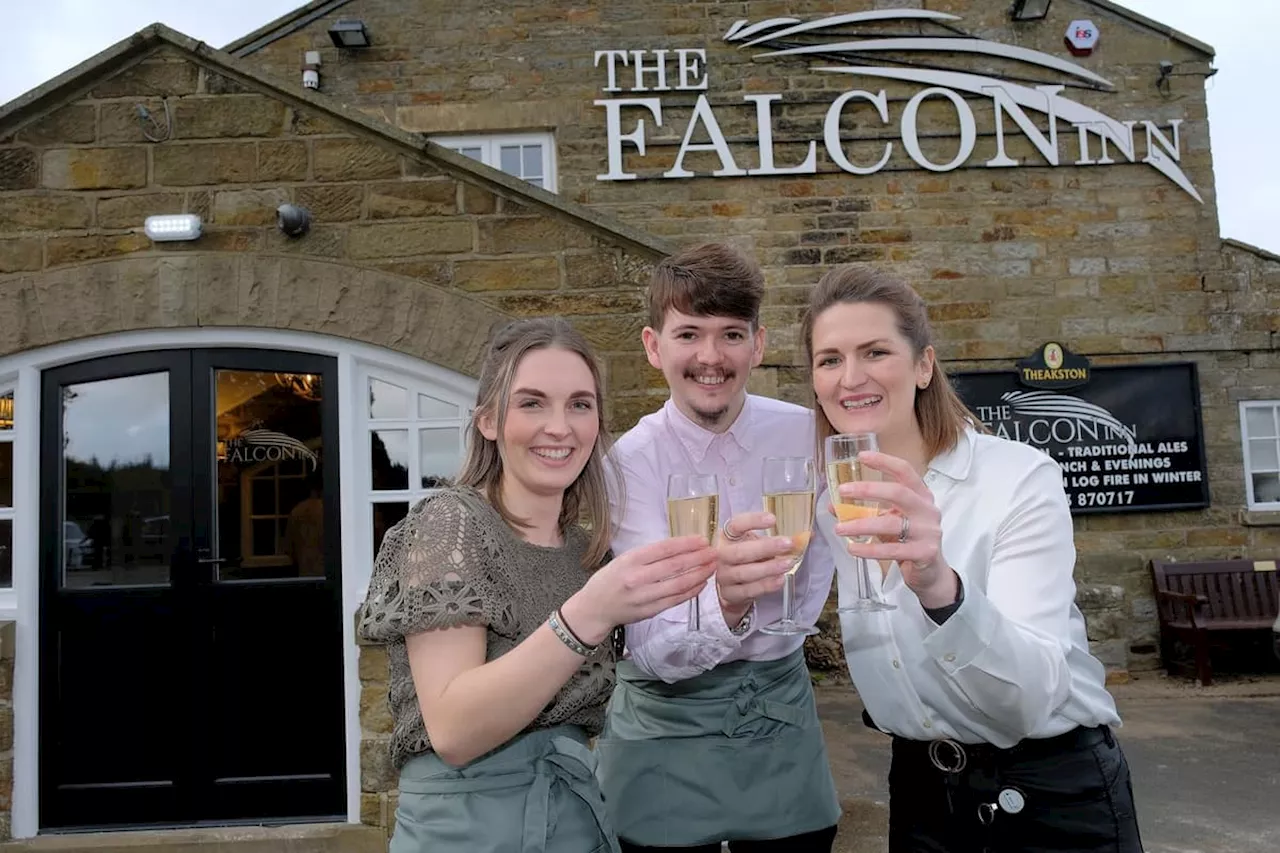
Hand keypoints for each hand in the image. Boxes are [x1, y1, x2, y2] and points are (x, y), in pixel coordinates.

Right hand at [561, 535, 716, 644]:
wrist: (594, 608)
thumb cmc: (610, 580)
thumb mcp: (624, 559)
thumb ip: (649, 555)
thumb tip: (680, 547)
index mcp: (631, 560)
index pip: (664, 549)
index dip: (686, 544)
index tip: (702, 540)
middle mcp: (638, 578)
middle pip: (675, 566)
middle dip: (698, 558)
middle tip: (714, 552)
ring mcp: (645, 596)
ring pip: (679, 584)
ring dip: (699, 575)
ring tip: (712, 566)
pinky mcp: (650, 611)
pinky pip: (676, 600)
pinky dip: (691, 591)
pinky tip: (701, 583)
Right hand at [715, 512, 799, 624]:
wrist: (733, 588)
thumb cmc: (748, 560)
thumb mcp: (759, 545)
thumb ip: (779, 541)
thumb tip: (808, 535)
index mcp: (728, 537)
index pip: (736, 525)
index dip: (753, 521)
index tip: (772, 519)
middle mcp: (722, 555)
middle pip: (740, 551)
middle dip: (765, 547)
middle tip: (787, 543)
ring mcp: (724, 576)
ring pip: (744, 573)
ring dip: (768, 568)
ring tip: (788, 563)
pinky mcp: (730, 594)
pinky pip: (748, 590)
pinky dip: (765, 585)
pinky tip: (780, 580)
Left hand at [832, 451, 957, 608]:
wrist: (931, 573)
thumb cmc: (908, 540)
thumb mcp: (889, 521)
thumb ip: (866, 512)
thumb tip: (834, 507)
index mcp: (921, 496)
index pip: (905, 471)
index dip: (884, 461)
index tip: (861, 456)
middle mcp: (927, 510)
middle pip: (898, 492)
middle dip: (868, 489)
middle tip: (842, 491)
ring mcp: (929, 532)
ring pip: (891, 523)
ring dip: (861, 525)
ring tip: (839, 528)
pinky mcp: (925, 553)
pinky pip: (893, 549)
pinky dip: (870, 549)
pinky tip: (853, 549)